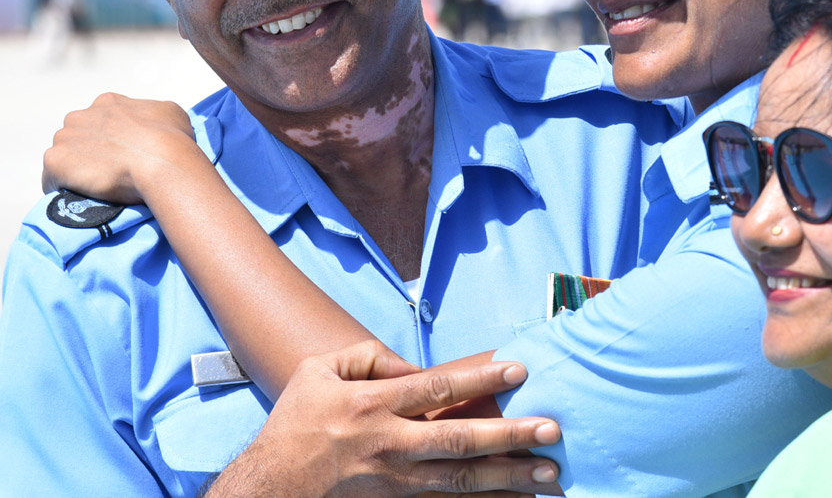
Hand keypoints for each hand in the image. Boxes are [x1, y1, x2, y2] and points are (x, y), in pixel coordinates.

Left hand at [42, 92, 198, 203]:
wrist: (161, 161)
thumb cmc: (172, 139)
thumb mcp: (171, 113)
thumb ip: (153, 113)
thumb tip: (154, 123)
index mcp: (107, 103)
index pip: (98, 122)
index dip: (109, 141)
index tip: (120, 156)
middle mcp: (80, 116)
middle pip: (76, 138)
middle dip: (88, 154)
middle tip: (108, 174)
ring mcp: (64, 137)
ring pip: (63, 158)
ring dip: (76, 172)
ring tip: (96, 189)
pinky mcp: (55, 160)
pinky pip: (52, 179)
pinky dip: (63, 189)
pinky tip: (82, 196)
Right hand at [205, 340, 560, 497]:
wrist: (270, 489)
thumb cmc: (297, 422)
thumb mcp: (321, 370)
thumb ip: (370, 356)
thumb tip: (415, 366)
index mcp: (372, 405)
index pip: (436, 388)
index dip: (480, 379)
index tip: (519, 371)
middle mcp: (388, 445)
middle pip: (458, 441)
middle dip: (509, 436)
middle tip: (551, 429)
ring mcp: (394, 481)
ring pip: (459, 480)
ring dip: (507, 477)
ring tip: (548, 472)